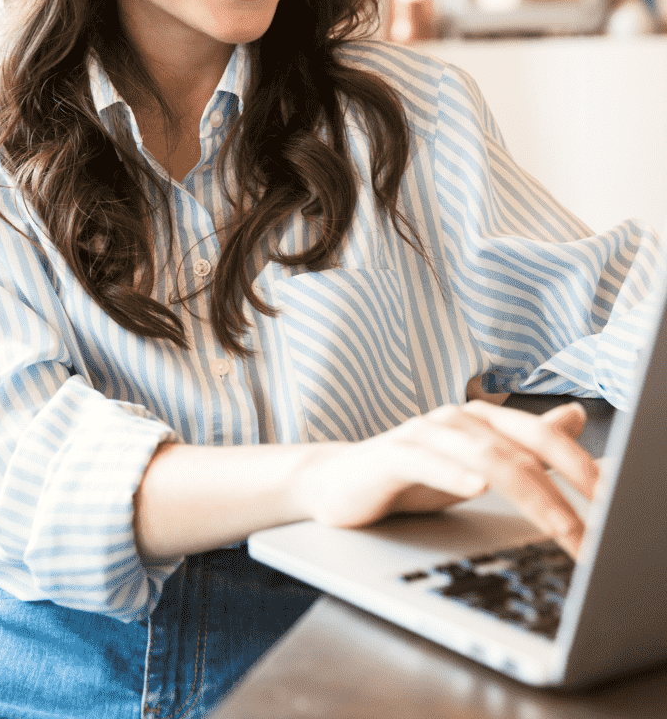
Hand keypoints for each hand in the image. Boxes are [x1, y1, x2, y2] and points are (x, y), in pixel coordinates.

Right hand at [293, 401, 597, 557]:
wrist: (337, 484)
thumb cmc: (410, 477)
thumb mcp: (475, 465)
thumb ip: (523, 444)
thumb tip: (576, 416)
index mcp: (479, 419)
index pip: (539, 435)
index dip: (578, 464)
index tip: (610, 501)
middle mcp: (455, 418)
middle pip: (518, 448)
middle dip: (560, 492)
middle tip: (588, 532)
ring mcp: (421, 432)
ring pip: (483, 455)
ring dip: (525, 492)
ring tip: (556, 524)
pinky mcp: (390, 455)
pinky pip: (426, 460)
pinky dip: (453, 472)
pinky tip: (477, 485)